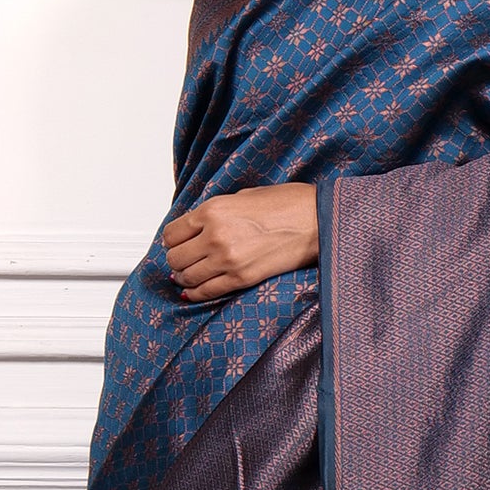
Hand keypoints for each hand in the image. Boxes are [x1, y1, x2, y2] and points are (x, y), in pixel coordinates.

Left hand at [161, 183, 317, 302]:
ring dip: (185, 277)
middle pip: (175, 257)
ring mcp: (227, 260)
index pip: (172, 233)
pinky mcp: (241, 279)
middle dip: (177, 259)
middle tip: (184, 259)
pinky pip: (205, 292)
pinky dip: (195, 294)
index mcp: (213, 211)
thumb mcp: (244, 196)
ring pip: (186, 276)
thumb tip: (200, 226)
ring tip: (190, 274)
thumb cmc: (288, 204)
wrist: (317, 220)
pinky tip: (195, 291)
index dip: (173, 240)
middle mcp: (214, 235)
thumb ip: (218, 212)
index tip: (178, 243)